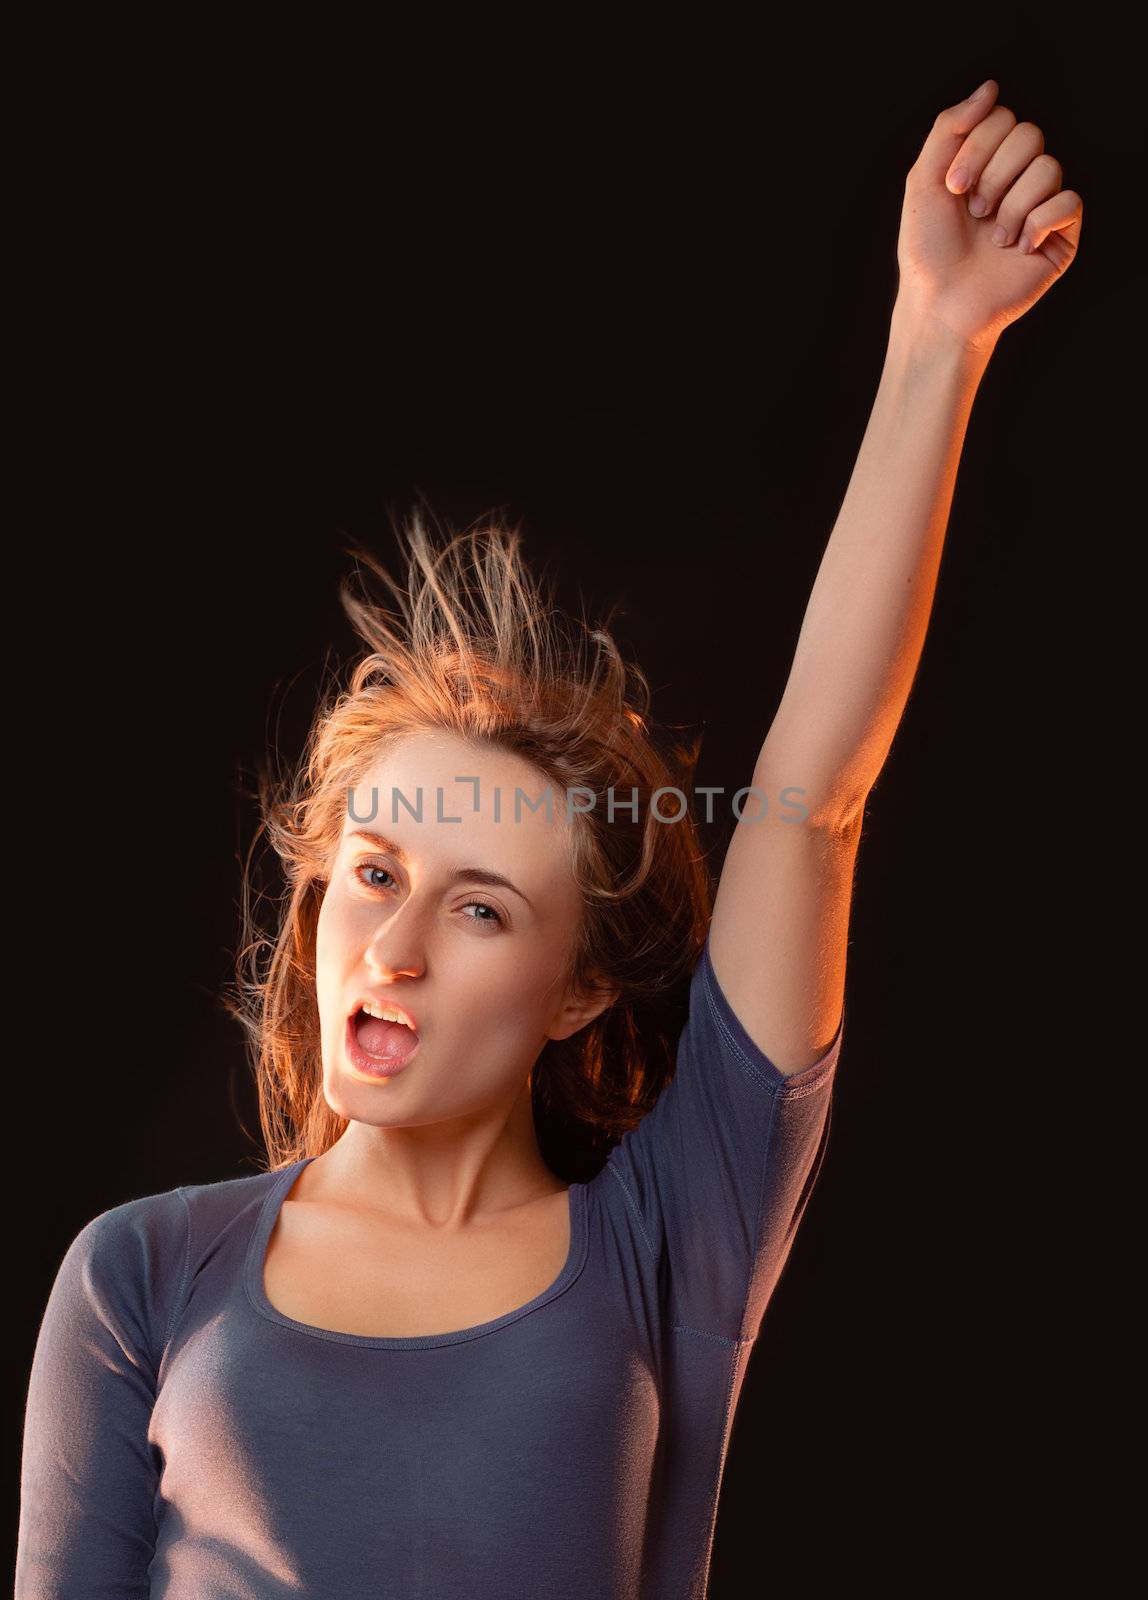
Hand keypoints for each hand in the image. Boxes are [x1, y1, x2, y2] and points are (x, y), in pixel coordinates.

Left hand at [895, 79, 1082, 354]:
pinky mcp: (1061, 235)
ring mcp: (1041, 205)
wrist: (941, 304)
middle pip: (1030, 134)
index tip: (953, 187)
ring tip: (993, 237)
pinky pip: (1068, 201)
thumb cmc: (928, 250)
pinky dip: (1038, 223)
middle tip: (973, 211)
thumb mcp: (924, 180)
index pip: (1004, 118)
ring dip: (1011, 205)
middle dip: (994, 174)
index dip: (978, 148)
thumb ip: (950, 127)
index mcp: (988, 162)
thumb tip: (990, 87)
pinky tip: (1018, 249)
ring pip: (1048, 167)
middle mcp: (1017, 178)